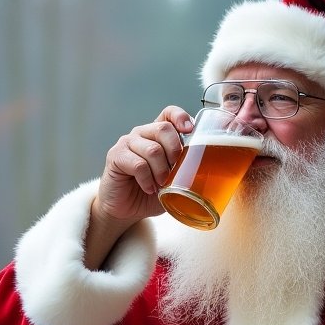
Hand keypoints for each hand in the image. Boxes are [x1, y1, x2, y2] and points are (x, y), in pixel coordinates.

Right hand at [95, 106, 192, 224]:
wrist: (126, 211)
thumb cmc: (151, 194)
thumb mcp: (173, 181)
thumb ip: (186, 170)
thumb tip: (209, 168)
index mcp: (157, 135)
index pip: (168, 113)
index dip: (180, 117)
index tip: (190, 130)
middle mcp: (142, 134)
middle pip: (163, 129)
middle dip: (175, 151)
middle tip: (175, 172)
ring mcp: (127, 143)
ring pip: (153, 149)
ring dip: (161, 171)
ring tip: (161, 185)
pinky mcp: (116, 156)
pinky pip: (138, 164)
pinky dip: (147, 180)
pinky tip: (148, 188)